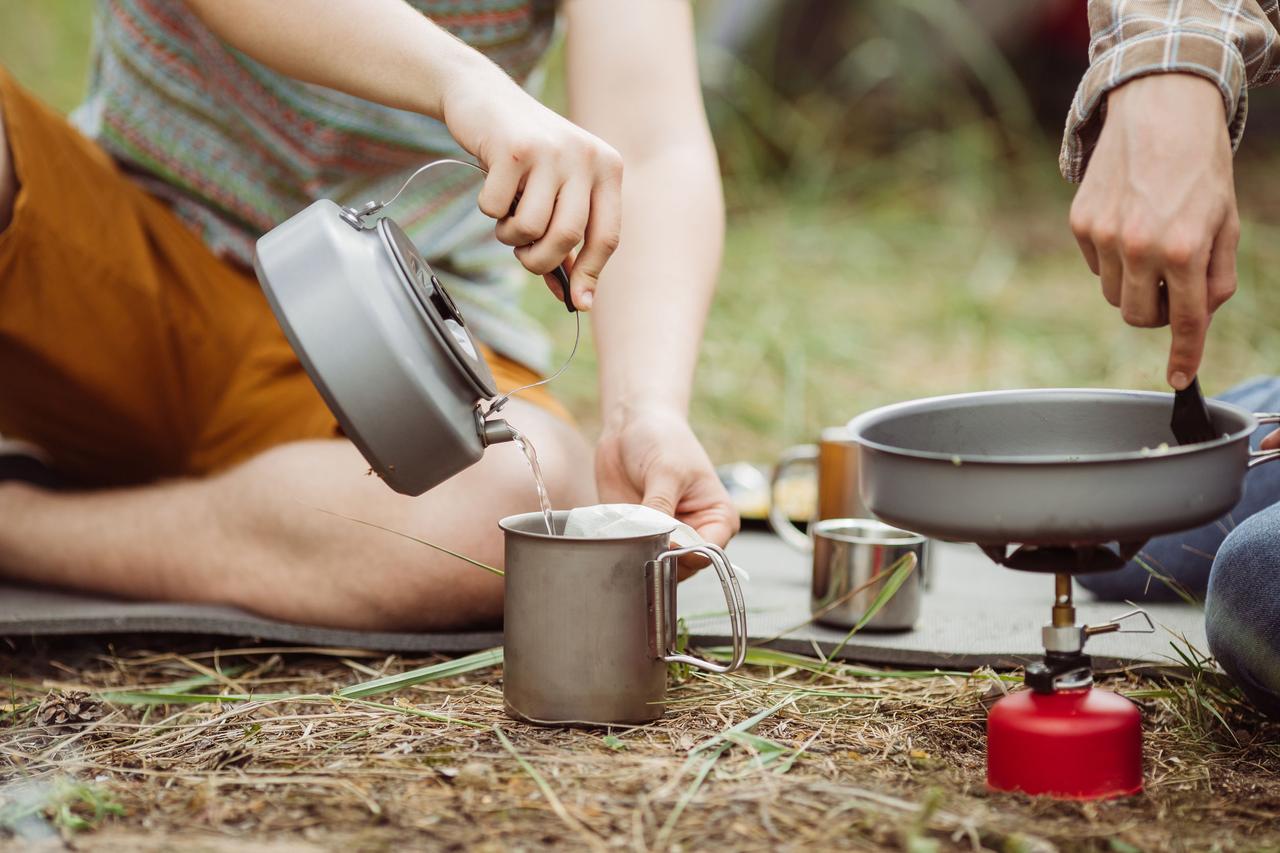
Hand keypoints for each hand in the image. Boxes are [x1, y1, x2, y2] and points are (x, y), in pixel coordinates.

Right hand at [440, 69, 622, 310]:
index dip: (591, 275)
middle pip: (567, 237)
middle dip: (540, 260)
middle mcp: (586, 156)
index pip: (608, 236)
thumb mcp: (556, 189)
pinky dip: (488, 210)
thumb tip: (575, 298)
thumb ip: (568, 237)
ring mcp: (550, 150)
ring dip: (510, 236)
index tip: (578, 303)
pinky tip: (491, 186)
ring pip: (531, 227)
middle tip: (523, 255)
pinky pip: (496, 208)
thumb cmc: (524, 154)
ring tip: (506, 216)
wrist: (483, 96)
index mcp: (608, 168)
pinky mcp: (513, 148)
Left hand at [595, 407, 738, 575]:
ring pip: (657, 566)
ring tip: (629, 530)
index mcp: (717, 518)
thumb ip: (661, 507)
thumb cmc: (662, 439)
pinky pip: (632, 556)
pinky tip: (617, 531)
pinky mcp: (639, 537)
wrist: (631, 424)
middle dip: (661, 556)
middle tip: (641, 538)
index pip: (708, 553)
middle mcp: (695, 532)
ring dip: (640, 553)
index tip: (663, 542)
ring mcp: (666, 537)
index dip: (685, 553)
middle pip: (682, 566)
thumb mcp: (666, 470)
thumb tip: (657, 541)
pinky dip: (623, 549)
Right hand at [1069, 73, 1239, 389]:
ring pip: (1115, 295)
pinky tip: (1129, 222)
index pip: (1187, 320)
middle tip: (1172, 284)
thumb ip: (1216, 276)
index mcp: (1186, 248)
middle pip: (1140, 317)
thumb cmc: (1201, 167)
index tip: (1180, 380)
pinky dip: (1113, 258)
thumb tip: (1197, 317)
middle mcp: (1141, 247)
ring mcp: (1104, 237)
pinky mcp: (1081, 223)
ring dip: (1134, 284)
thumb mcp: (1226, 221)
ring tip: (1151, 245)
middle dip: (1157, 312)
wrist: (1160, 109)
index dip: (1185, 356)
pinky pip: (1095, 266)